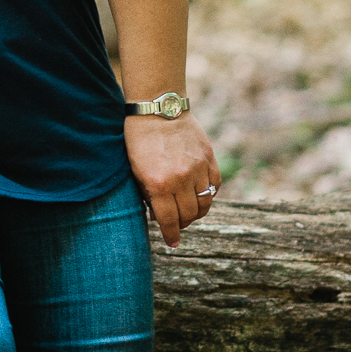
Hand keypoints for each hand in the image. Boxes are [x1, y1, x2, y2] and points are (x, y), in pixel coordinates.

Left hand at [125, 114, 219, 247]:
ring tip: (188, 211)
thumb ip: (148, 195)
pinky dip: (209, 194)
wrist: (158, 107)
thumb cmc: (139, 139)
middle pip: (189, 215)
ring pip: (205, 203)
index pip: (169, 221)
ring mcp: (197, 168)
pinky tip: (199, 194)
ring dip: (197, 212)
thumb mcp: (136, 170)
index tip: (173, 243)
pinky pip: (215, 186)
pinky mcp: (209, 158)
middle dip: (182, 224)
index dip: (171, 235)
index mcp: (159, 184)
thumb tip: (159, 216)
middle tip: (177, 223)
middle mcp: (180, 179)